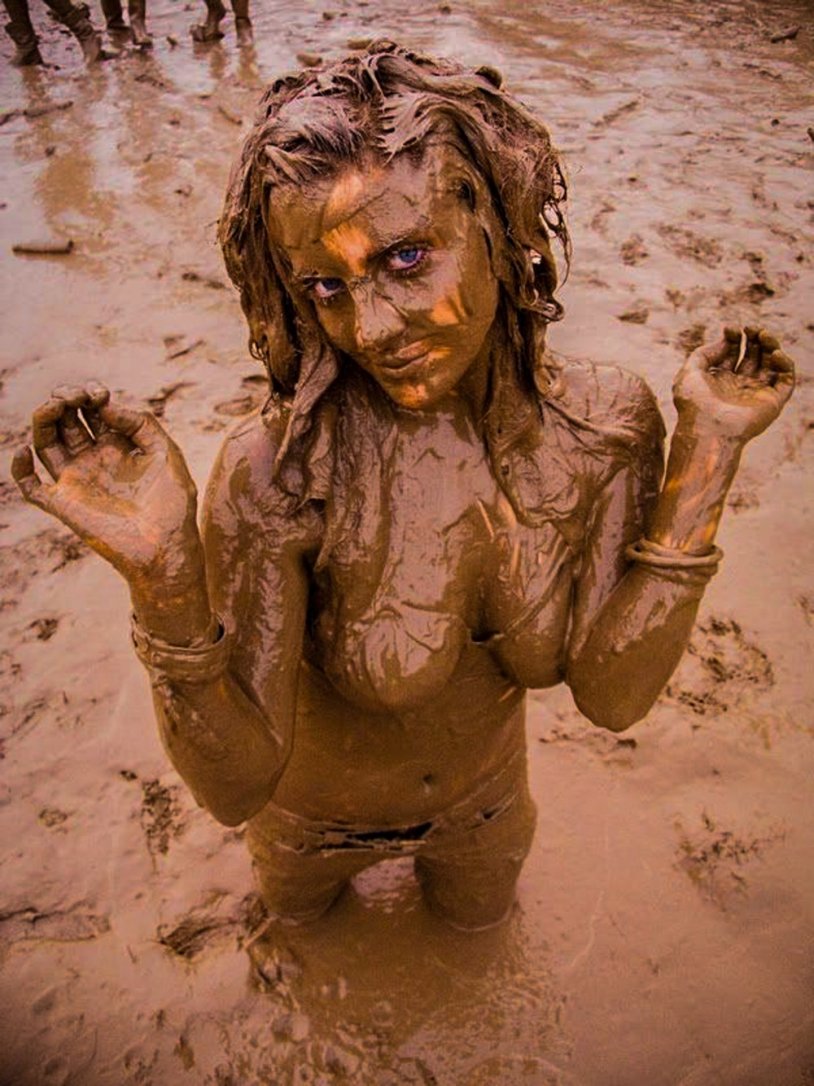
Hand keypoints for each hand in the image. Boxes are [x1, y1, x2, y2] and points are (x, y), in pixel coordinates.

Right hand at [12, 383, 202, 591]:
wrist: (166, 549)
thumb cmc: (173, 506)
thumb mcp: (167, 454)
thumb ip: (142, 424)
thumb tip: (106, 405)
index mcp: (118, 446)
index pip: (94, 411)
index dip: (92, 395)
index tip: (101, 394)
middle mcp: (94, 460)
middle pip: (66, 421)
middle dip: (65, 400)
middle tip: (74, 395)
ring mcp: (76, 481)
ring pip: (45, 443)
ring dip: (43, 420)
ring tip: (53, 405)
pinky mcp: (63, 504)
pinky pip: (30, 487)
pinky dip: (20, 468)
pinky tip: (26, 451)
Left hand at [673, 326, 794, 443]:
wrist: (707, 429)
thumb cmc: (694, 403)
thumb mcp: (690, 371)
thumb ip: (704, 352)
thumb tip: (727, 341)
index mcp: (719, 380)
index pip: (733, 352)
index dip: (734, 337)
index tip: (731, 329)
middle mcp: (739, 386)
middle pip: (754, 355)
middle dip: (755, 338)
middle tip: (752, 328)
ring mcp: (756, 394)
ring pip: (772, 364)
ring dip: (771, 346)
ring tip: (764, 335)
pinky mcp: (772, 402)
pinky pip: (786, 380)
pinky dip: (786, 364)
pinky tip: (775, 354)